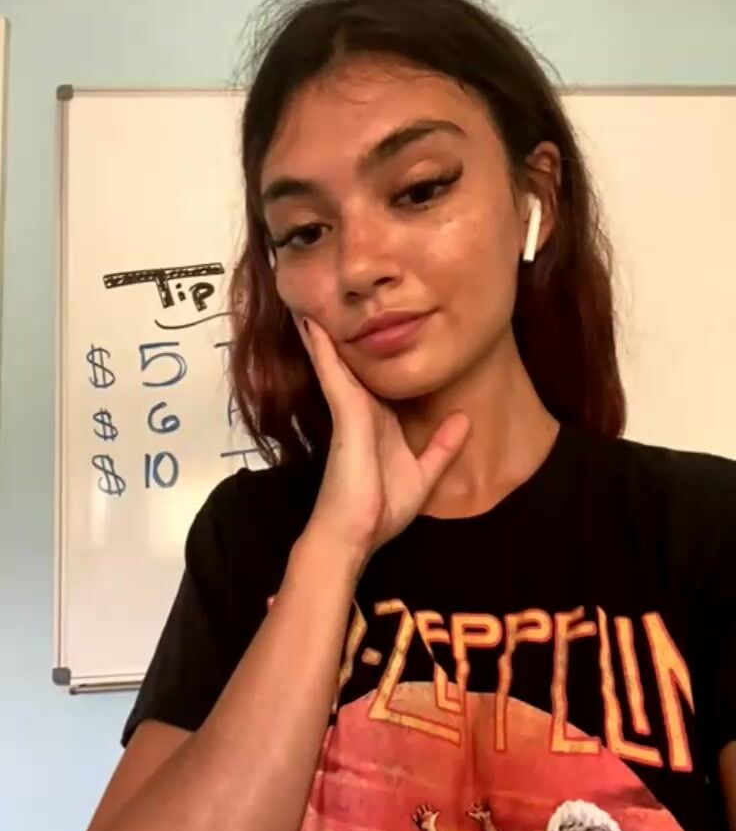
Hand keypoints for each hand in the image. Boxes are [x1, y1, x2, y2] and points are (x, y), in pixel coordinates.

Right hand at [295, 315, 469, 566]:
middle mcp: (361, 411)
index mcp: (378, 421)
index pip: (374, 376)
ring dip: (324, 330)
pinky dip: (323, 348)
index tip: (371, 322)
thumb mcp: (423, 475)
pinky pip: (333, 373)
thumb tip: (464, 420)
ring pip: (336, 360)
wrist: (356, 536)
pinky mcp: (345, 415)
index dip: (371, 350)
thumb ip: (442, 447)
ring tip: (311, 294)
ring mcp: (350, 411)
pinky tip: (312, 323)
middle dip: (342, 332)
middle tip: (331, 295)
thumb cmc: (380, 511)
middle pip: (350, 362)